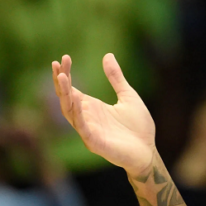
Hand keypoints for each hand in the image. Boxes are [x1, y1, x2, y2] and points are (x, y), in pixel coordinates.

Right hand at [52, 54, 155, 175]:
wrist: (147, 151)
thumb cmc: (138, 126)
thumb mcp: (128, 96)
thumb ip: (116, 78)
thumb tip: (107, 55)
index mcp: (91, 107)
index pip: (71, 90)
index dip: (65, 74)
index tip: (64, 58)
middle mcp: (86, 118)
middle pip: (66, 99)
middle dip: (60, 82)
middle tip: (57, 64)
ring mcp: (89, 131)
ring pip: (70, 112)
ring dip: (65, 95)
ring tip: (62, 77)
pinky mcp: (95, 143)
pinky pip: (83, 128)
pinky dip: (79, 115)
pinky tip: (78, 100)